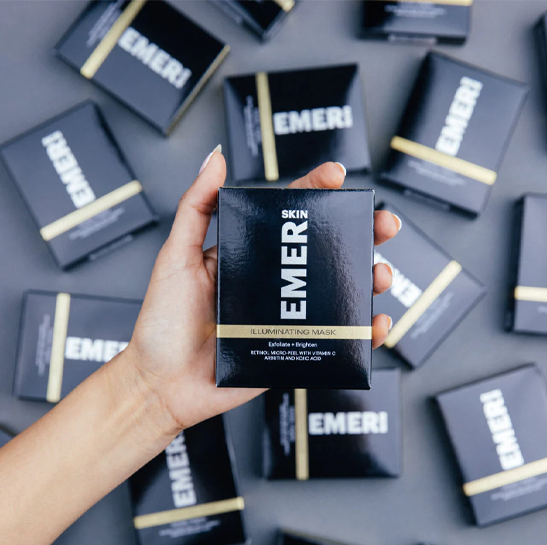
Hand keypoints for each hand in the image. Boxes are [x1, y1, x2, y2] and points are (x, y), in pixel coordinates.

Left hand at [122, 149, 400, 437]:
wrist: (163, 384)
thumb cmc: (163, 324)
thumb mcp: (176, 256)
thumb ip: (196, 208)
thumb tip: (215, 159)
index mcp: (250, 256)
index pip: (290, 217)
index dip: (318, 192)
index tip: (337, 176)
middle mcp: (273, 283)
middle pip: (327, 251)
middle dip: (362, 233)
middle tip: (383, 225)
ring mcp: (287, 316)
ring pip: (340, 292)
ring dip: (370, 279)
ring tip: (379, 274)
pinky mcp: (294, 349)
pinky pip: (337, 340)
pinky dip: (364, 333)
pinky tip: (376, 323)